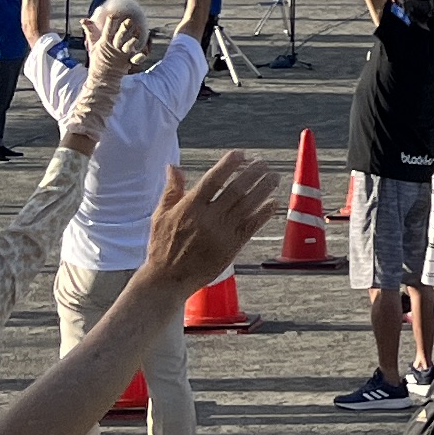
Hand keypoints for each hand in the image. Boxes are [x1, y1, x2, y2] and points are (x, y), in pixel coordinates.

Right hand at [142, 151, 285, 291]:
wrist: (168, 280)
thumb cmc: (162, 246)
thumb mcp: (160, 216)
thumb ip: (171, 190)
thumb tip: (172, 166)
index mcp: (190, 207)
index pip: (213, 179)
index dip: (229, 164)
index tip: (241, 154)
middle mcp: (208, 218)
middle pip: (236, 189)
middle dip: (253, 173)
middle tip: (264, 162)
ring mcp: (222, 233)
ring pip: (248, 205)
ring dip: (264, 189)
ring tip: (274, 177)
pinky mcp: (232, 247)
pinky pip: (252, 226)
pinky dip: (264, 213)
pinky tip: (273, 202)